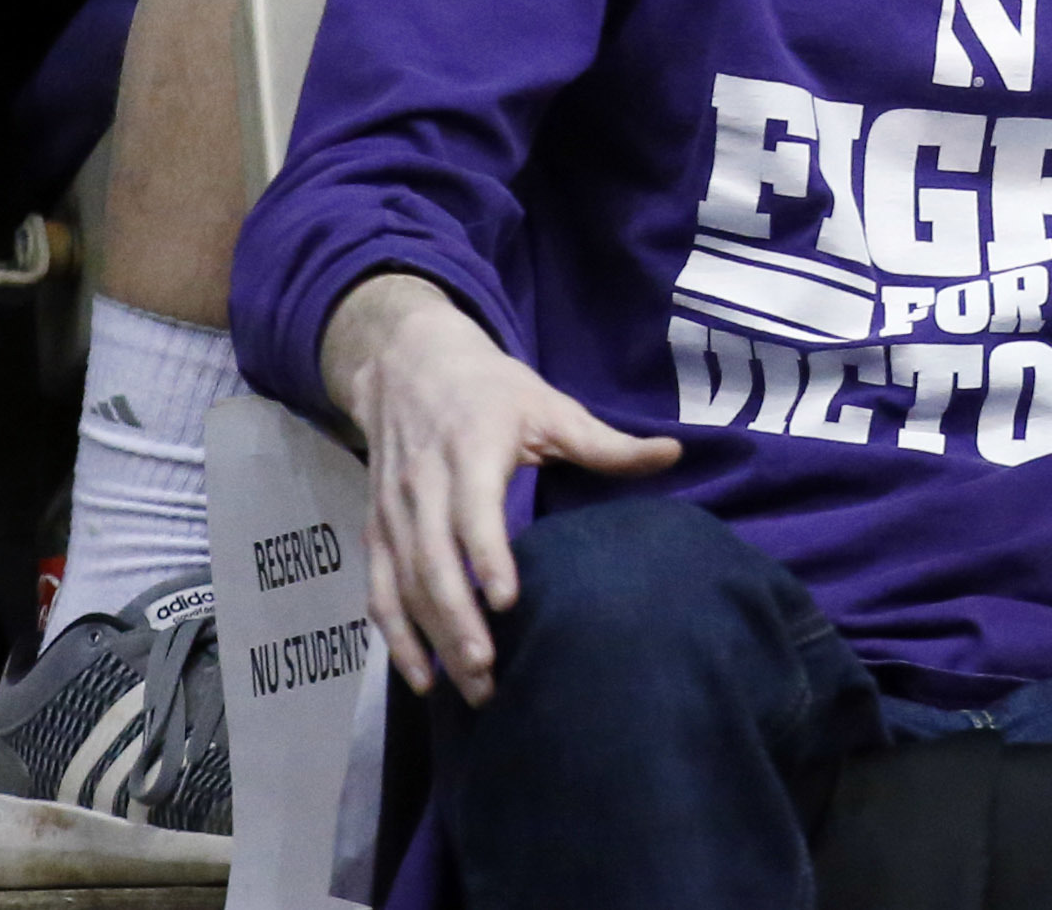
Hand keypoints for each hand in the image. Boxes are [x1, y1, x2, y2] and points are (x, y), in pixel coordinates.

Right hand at [320, 274, 677, 702]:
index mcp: (470, 451)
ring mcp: (393, 512)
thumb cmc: (491, 390)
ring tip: (466, 687)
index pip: (472, 512)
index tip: (508, 600)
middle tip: (489, 671)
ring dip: (429, 640)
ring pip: (403, 584)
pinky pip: (379, 590)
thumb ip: (607, 442)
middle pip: (432, 562)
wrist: (407, 364)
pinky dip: (394, 635)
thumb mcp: (550, 405)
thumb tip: (675, 454)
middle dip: (458, 621)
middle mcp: (423, 486)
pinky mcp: (376, 531)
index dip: (486, 556)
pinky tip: (421, 675)